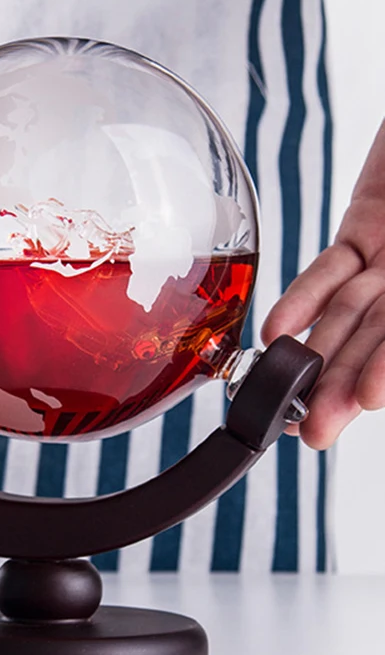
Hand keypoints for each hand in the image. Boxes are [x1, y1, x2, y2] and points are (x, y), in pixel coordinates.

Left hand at [262, 119, 384, 448]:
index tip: (366, 401)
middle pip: (381, 338)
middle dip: (345, 384)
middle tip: (311, 430)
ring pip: (352, 311)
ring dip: (318, 354)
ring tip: (284, 396)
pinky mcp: (367, 224)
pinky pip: (333, 267)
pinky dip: (306, 297)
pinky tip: (278, 332)